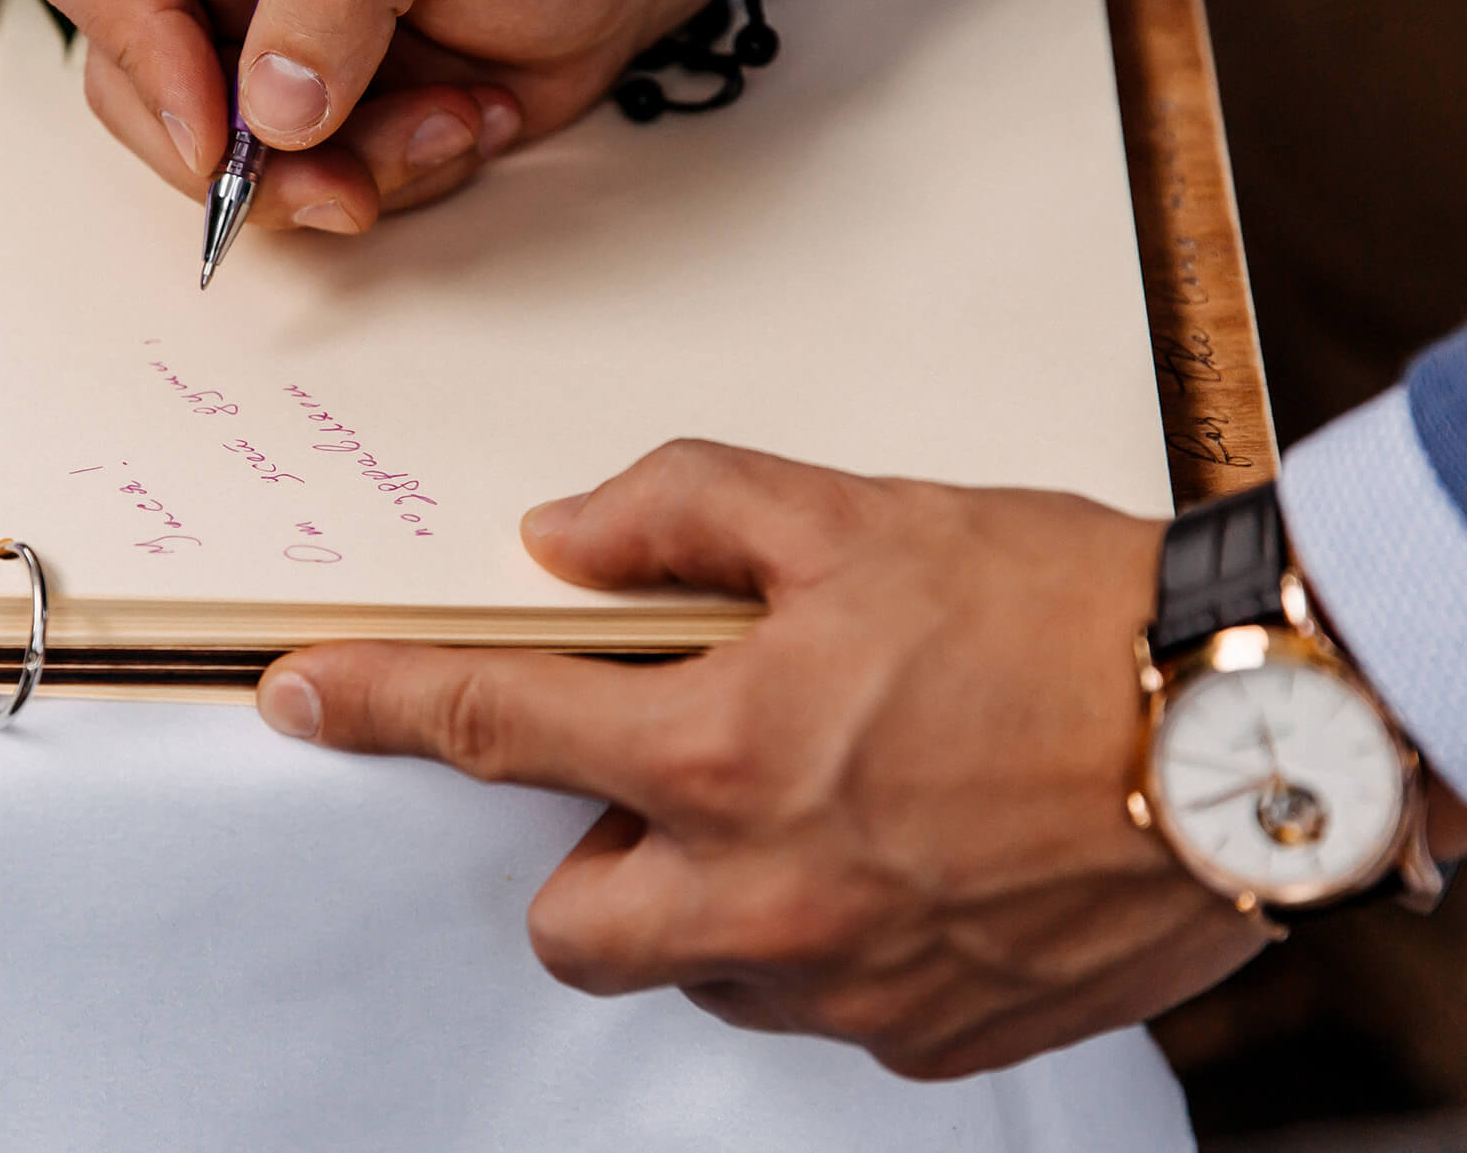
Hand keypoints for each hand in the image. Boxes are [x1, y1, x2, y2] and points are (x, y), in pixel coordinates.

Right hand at [24, 0, 743, 232]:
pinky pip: (298, 185)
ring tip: (450, 122)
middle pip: (132, 81)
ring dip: (336, 175)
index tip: (219, 129)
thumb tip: (268, 105)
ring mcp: (254, 37)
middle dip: (242, 154)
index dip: (137, 49)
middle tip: (346, 178)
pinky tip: (464, 119)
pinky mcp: (308, 109)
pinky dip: (384, 180)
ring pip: (216, 156)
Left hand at [255, 440, 1267, 1079]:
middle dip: (585, 848)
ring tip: (812, 803)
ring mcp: (846, 980)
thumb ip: (684, 511)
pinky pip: (811, 1003)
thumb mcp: (854, 514)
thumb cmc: (1065, 614)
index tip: (301, 695)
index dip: (375, 702)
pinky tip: (895, 855)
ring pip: (691, 967)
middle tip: (668, 770)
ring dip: (705, 894)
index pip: (491, 725)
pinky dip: (813, 937)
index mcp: (725, 746)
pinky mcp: (926, 1037)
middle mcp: (766, 887)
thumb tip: (566, 538)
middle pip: (570, 917)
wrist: (1249, 728)